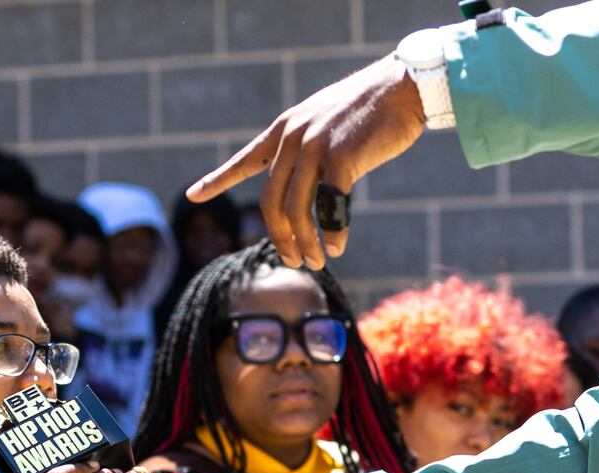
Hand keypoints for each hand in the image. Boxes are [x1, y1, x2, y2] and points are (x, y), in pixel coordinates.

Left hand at [188, 54, 425, 267]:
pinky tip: (338, 246)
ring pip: (297, 210)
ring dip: (306, 243)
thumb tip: (300, 194)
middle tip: (293, 261)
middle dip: (281, 238)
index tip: (193, 194)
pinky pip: (329, 207)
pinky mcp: (341, 157)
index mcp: (284, 130)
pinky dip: (332, 232)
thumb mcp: (324, 124)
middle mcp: (293, 138)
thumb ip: (305, 153)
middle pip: (272, 202)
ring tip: (316, 261)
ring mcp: (315, 146)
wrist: (405, 85)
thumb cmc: (369, 111)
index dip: (218, 179)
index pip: (245, 160)